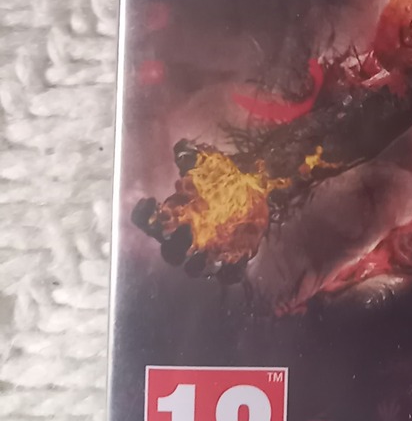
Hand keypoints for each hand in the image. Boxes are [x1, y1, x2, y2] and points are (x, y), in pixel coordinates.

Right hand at [132, 140, 278, 279]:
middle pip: (170, 252)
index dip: (144, 216)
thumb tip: (182, 146)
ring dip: (198, 262)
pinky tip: (239, 257)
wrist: (259, 189)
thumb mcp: (210, 163)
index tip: (149, 201)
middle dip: (174, 242)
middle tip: (182, 228)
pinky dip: (230, 271)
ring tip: (207, 249)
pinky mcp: (234, 260)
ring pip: (194, 268)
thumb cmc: (227, 177)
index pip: (148, 222)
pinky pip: (228, 275)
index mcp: (176, 216)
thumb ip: (193, 156)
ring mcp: (209, 253)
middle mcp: (188, 240)